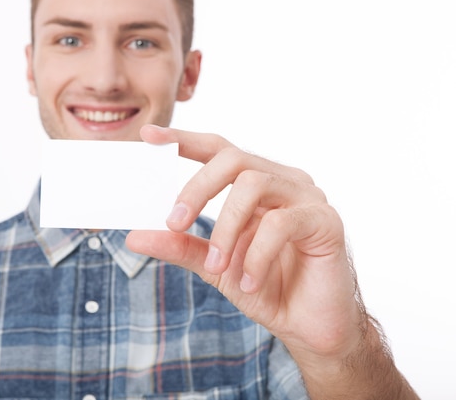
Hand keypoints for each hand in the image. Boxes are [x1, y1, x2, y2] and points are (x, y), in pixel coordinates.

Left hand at [126, 125, 362, 363]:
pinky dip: (256, 256)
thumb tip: (135, 236)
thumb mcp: (213, 265)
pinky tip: (249, 282)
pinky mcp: (326, 221)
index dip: (184, 139)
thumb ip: (180, 246)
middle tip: (174, 222)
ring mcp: (306, 197)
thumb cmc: (265, 287)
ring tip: (217, 266)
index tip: (148, 135)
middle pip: (233, 159)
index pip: (218, 151)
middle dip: (197, 189)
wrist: (307, 326)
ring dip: (226, 229)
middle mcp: (282, 182)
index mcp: (255, 185)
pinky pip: (281, 223)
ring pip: (254, 184)